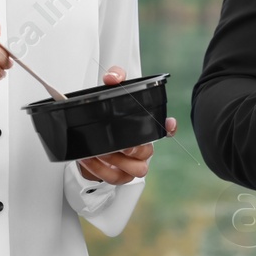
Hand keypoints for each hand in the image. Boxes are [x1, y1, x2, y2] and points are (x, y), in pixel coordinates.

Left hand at [76, 66, 177, 184]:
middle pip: (148, 152)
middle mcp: (142, 148)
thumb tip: (113, 78)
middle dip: (134, 149)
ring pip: (138, 170)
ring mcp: (132, 163)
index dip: (169, 128)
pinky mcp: (118, 175)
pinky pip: (116, 178)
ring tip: (100, 152)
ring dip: (117, 161)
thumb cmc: (105, 116)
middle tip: (119, 145)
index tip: (168, 124)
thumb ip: (114, 77)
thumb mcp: (109, 90)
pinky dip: (101, 170)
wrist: (86, 137)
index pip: (165, 129)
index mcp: (144, 128)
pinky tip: (89, 159)